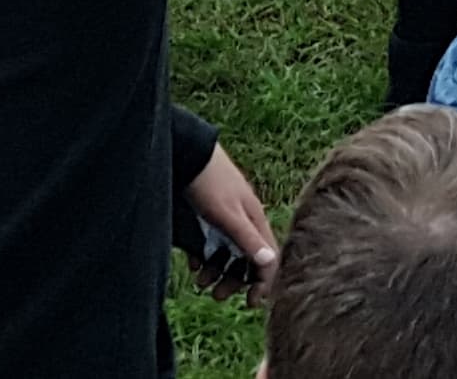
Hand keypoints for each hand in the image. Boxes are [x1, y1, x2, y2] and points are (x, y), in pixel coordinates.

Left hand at [182, 142, 275, 302]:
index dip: (262, 282)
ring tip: (200, 281)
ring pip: (228, 255)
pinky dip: (204, 259)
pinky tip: (194, 264)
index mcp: (254, 221)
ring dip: (217, 273)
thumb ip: (248, 239)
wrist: (186, 154)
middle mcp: (243, 222)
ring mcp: (225, 220)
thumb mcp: (228, 215)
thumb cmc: (210, 183)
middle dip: (234, 281)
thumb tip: (270, 264)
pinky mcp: (207, 219)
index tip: (250, 302)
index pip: (268, 258)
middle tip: (216, 295)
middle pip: (247, 260)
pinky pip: (211, 247)